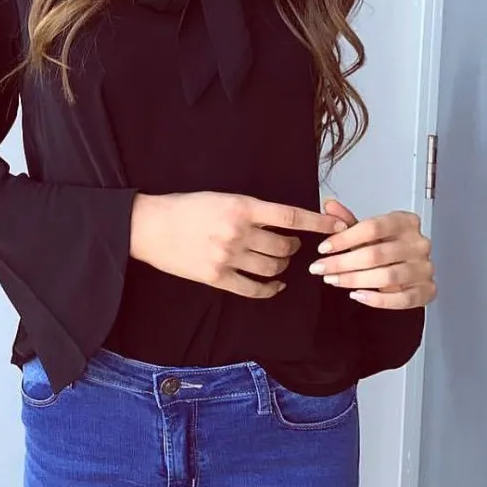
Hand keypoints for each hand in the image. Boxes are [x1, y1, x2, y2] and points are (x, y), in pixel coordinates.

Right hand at [130, 192, 346, 299]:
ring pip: (272, 268)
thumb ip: (250, 209)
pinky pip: (254, 289)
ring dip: (282, 266)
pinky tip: (274, 285)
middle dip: (293, 247)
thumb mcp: (221, 197)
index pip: (290, 216)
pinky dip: (270, 289)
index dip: (318, 223)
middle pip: (284, 246)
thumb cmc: (184, 208)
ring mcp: (227, 257)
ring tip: (280, 261)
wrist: (149, 226)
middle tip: (291, 244)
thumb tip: (281, 221)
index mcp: (241, 206)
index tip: (337, 227)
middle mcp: (238, 232)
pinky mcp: (217, 277)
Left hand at [308, 199, 436, 309]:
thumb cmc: (387, 244)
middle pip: (376, 254)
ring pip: (387, 277)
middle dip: (342, 263)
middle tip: (320, 268)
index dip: (344, 238)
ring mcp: (425, 268)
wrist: (411, 264)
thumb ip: (347, 220)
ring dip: (355, 280)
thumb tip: (328, 206)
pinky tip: (358, 295)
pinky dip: (378, 300)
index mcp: (405, 222)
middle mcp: (418, 244)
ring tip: (333, 280)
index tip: (323, 248)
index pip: (372, 227)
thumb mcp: (367, 230)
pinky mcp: (428, 290)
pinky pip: (403, 299)